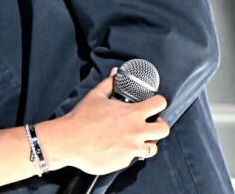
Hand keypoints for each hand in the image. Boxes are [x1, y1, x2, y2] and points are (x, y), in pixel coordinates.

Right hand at [44, 75, 169, 175]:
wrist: (71, 141)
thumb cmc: (83, 116)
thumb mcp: (96, 95)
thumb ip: (109, 83)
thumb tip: (116, 72)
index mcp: (132, 114)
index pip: (159, 105)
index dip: (159, 101)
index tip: (156, 102)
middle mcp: (137, 132)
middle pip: (164, 129)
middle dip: (160, 124)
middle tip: (150, 122)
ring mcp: (132, 149)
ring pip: (153, 148)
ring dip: (147, 141)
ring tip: (136, 137)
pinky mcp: (125, 162)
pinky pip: (134, 157)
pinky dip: (129, 151)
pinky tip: (117, 146)